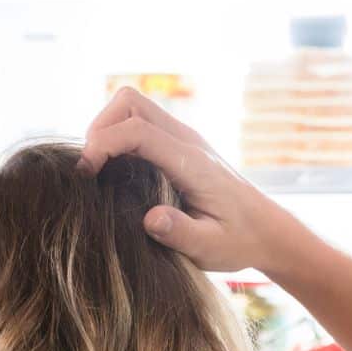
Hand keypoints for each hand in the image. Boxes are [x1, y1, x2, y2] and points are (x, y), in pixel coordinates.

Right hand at [79, 88, 301, 272]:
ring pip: (132, 106)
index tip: (85, 175)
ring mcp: (182, 138)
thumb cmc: (239, 241)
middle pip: (129, 102)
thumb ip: (181, 233)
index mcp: (192, 162)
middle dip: (99, 128)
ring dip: (106, 129)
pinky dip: (117, 137)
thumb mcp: (211, 248)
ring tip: (97, 170)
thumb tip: (150, 219)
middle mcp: (186, 140)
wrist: (266, 230)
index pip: (137, 130)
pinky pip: (139, 122)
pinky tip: (114, 172)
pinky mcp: (178, 144)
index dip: (102, 144)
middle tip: (88, 170)